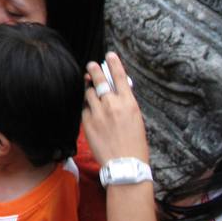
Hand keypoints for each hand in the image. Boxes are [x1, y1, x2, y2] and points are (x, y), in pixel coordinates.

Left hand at [82, 52, 149, 166]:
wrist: (125, 165)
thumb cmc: (135, 144)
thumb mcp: (136, 119)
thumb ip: (125, 103)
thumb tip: (116, 91)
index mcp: (129, 103)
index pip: (120, 77)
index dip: (114, 64)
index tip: (109, 55)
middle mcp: (112, 104)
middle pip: (99, 80)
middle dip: (93, 70)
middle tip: (90, 65)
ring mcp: (98, 112)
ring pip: (89, 93)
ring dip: (90, 91)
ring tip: (92, 93)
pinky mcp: (87, 121)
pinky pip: (85, 108)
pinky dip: (88, 108)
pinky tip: (93, 115)